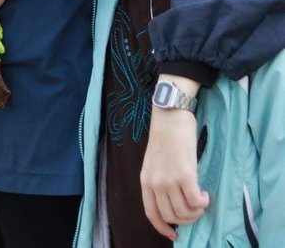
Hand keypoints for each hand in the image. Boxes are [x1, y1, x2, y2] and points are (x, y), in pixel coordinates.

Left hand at [141, 104, 208, 239]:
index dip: (163, 228)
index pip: (151, 214)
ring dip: (196, 211)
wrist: (170, 115)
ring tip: (200, 199)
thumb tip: (173, 200)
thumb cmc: (164, 135)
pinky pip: (195, 201)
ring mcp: (170, 180)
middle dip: (186, 219)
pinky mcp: (185, 175)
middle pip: (172, 216)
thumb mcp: (154, 161)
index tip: (174, 235)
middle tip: (195, 209)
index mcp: (145, 181)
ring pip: (185, 212)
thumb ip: (159, 180)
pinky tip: (204, 194)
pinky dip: (202, 202)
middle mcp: (156, 184)